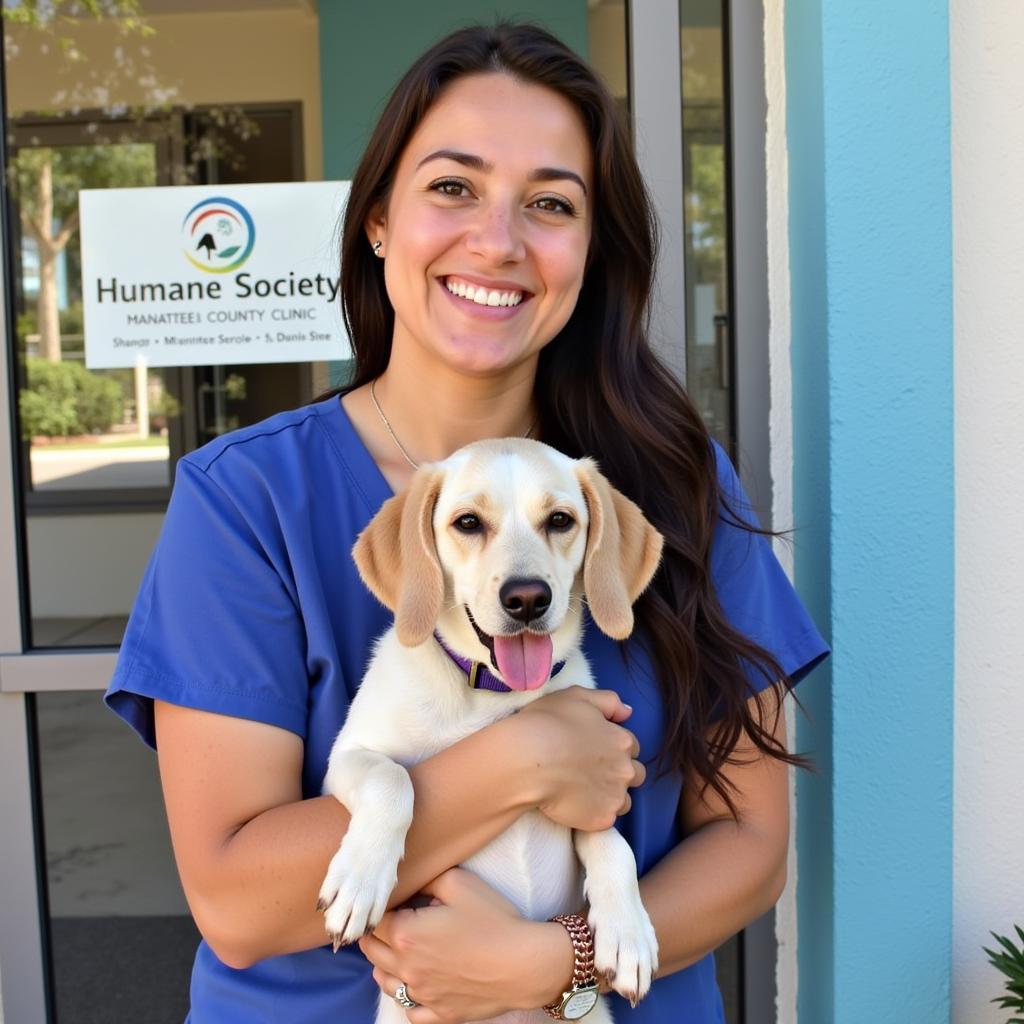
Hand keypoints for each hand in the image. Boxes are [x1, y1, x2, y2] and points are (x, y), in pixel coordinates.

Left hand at [359, 868, 571, 1022]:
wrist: (525, 963)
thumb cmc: (493, 920)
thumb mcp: (459, 883)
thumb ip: (427, 879)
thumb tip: (412, 885)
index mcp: (406, 934)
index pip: (375, 919)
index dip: (381, 907)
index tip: (391, 900)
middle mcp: (407, 968)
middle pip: (373, 951)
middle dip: (376, 934)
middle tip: (389, 921)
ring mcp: (423, 995)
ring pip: (384, 983)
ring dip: (384, 965)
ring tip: (395, 951)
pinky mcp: (440, 1014)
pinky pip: (410, 1011)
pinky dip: (406, 997)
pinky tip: (415, 985)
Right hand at [514, 686, 645, 830]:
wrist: (527, 761)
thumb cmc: (548, 723)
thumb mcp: (577, 696)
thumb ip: (608, 701)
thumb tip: (627, 712)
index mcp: (622, 740)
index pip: (631, 746)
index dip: (613, 747)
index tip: (595, 750)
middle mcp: (626, 769)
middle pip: (635, 774)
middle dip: (619, 772)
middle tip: (591, 772)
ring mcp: (616, 796)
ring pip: (624, 800)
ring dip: (611, 795)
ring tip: (584, 792)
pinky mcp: (602, 819)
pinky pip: (606, 819)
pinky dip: (595, 813)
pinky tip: (576, 805)